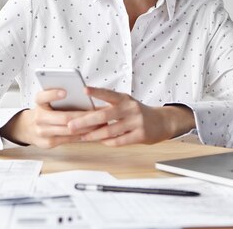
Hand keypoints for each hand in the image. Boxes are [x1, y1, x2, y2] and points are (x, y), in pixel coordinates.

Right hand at [0, 89, 97, 148]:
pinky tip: (93, 132)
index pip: (43, 97)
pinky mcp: (48, 143)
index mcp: (38, 103)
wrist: (27, 128)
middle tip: (98, 113)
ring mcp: (43, 132)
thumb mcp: (46, 101)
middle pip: (64, 117)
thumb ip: (58, 97)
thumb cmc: (44, 110)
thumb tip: (83, 94)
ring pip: (69, 130)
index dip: (53, 94)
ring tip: (101, 123)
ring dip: (87, 127)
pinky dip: (82, 135)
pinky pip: (69, 140)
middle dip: (84, 116)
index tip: (65, 92)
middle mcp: (39, 117)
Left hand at [67, 87, 194, 146]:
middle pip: (105, 115)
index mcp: (124, 98)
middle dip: (86, 121)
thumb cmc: (136, 113)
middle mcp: (130, 108)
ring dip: (94, 135)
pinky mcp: (140, 135)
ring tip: (82, 137)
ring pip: (110, 131)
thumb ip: (108, 107)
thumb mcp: (125, 104)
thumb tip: (84, 113)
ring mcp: (136, 122)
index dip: (96, 92)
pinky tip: (101, 141)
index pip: (108, 94)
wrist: (161, 122)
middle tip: (71, 125)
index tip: (84, 90)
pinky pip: (120, 141)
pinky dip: (108, 142)